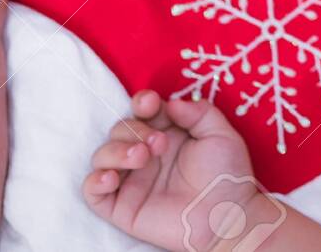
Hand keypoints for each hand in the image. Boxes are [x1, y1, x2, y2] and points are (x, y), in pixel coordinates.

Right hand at [84, 91, 277, 251]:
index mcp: (166, 132)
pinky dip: (95, 180)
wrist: (226, 217)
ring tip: (141, 157)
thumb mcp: (221, 134)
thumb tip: (171, 103)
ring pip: (102, 155)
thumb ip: (199, 112)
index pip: (142, 110)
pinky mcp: (122, 206)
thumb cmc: (227, 176)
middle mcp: (145, 153)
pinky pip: (93, 191)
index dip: (141, 103)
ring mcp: (132, 180)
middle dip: (134, 130)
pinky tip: (111, 177)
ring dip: (115, 151)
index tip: (150, 104)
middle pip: (120, 129)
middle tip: (158, 143)